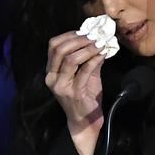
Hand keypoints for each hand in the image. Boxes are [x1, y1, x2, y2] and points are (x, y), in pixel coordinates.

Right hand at [45, 31, 105, 154]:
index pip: (53, 46)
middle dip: (78, 40)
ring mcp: (62, 86)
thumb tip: (98, 40)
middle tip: (94, 36)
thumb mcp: (86, 75)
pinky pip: (84, 71)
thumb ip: (89, 59)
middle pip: (59, 50)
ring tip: (100, 44)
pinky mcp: (74, 93)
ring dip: (87, 49)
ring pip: (71, 59)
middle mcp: (52, 78)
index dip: (69, 35)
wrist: (85, 121)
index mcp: (51, 72)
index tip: (84, 32)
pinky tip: (102, 55)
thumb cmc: (84, 98)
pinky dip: (94, 60)